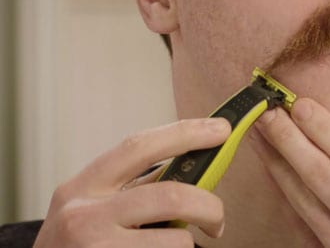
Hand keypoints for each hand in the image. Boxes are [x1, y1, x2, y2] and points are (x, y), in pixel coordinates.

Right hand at [34, 118, 230, 247]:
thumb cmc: (74, 244)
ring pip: (174, 240)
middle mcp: (85, 214)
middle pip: (170, 196)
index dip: (185, 133)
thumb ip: (135, 186)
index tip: (220, 129)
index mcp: (85, 185)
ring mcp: (95, 247)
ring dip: (188, 243)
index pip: (140, 146)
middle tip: (217, 218)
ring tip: (180, 246)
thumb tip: (192, 164)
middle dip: (209, 205)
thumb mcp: (92, 206)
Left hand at [250, 98, 329, 246]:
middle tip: (268, 112)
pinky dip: (285, 196)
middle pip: (324, 178)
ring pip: (305, 201)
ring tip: (259, 136)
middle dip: (291, 142)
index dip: (326, 131)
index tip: (302, 106)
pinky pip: (302, 224)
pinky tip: (271, 173)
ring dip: (278, 165)